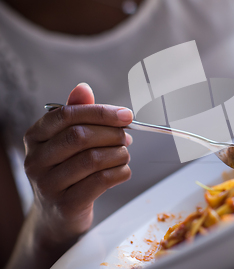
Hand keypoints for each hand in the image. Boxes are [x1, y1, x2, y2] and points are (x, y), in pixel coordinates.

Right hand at [23, 83, 132, 248]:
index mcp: (35, 137)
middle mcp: (36, 160)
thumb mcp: (66, 141)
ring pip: (93, 159)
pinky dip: (120, 172)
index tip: (126, 115)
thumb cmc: (67, 171)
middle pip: (80, 136)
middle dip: (111, 134)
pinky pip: (101, 181)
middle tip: (126, 137)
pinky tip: (123, 170)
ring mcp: (48, 185)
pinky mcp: (66, 205)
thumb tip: (83, 88)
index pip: (67, 115)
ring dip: (119, 154)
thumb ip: (77, 113)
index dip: (101, 112)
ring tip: (124, 154)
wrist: (57, 216)